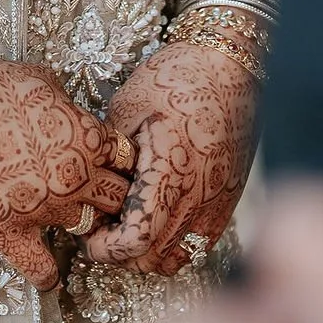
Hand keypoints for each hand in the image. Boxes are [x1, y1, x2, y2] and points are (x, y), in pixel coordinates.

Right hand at [0, 54, 133, 292]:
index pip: (127, 158)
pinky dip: (48, 275)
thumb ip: (63, 100)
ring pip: (89, 230)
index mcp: (88, 138)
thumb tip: (64, 107)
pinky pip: (40, 269)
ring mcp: (46, 210)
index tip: (110, 164)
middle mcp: (77, 178)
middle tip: (103, 196)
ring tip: (79, 225)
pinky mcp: (10, 233)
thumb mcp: (40, 80)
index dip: (120, 160)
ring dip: (87, 226)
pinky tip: (49, 277)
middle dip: (116, 196)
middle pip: (120, 198)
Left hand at [83, 37, 254, 277]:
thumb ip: (109, 149)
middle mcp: (199, 194)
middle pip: (154, 259)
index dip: (106, 248)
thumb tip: (90, 181)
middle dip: (121, 254)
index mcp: (171, 170)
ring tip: (130, 225)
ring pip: (179, 257)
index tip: (90, 235)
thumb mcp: (129, 104)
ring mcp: (218, 200)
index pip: (137, 239)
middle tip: (103, 230)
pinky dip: (175, 243)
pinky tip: (159, 217)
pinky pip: (200, 243)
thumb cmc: (180, 75)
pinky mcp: (229, 198)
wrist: (232, 63)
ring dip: (149, 252)